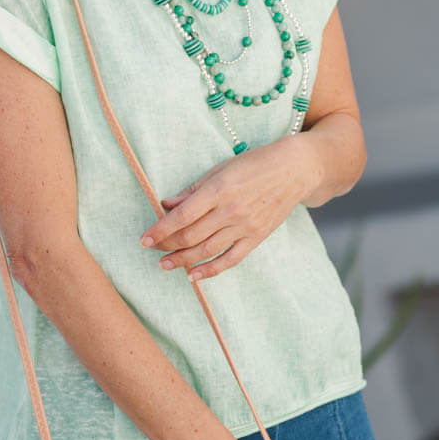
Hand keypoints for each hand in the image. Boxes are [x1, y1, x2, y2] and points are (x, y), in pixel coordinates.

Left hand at [139, 134, 319, 280]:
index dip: (161, 229)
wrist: (294, 170)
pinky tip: (193, 275)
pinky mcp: (257, 237)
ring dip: (182, 260)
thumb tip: (167, 204)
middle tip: (152, 249)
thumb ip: (194, 189)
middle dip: (167, 245)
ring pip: (206, 250)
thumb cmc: (255, 163)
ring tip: (165, 264)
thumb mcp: (221, 168)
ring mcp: (245, 226)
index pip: (182, 216)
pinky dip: (210, 270)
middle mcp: (230, 210)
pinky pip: (230, 259)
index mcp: (219, 189)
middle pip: (191, 236)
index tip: (144, 238)